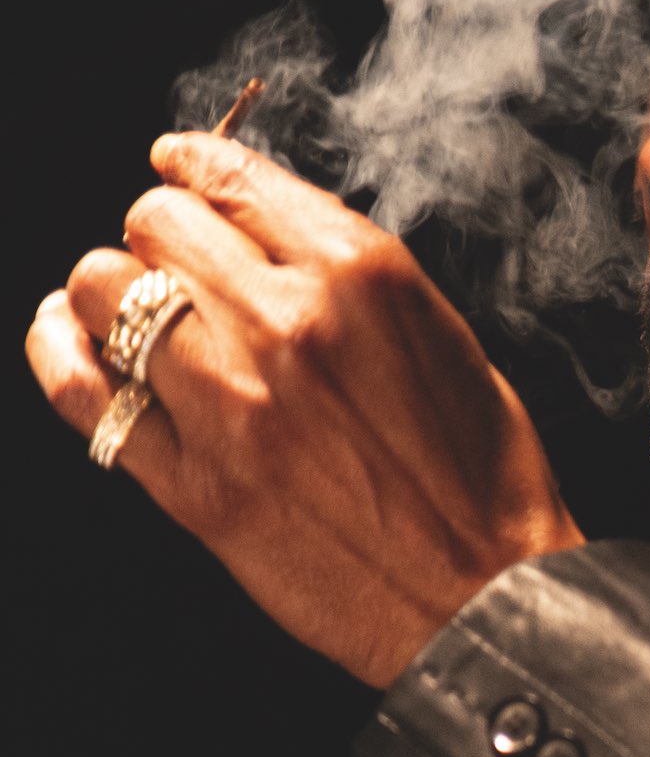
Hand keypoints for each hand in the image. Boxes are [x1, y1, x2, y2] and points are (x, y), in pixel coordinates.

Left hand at [26, 132, 584, 686]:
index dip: (194, 163)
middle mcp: (286, 322)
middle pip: (156, 222)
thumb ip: (355, 277)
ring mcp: (229, 402)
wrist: (483, 594)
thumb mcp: (445, 337)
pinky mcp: (191, 481)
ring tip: (140, 315)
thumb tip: (269, 230)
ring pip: (103, 289)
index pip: (233, 176)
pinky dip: (58, 352)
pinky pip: (81, 392)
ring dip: (115, 292)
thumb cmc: (483, 473)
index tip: (177, 164)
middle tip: (181, 262)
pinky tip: (66, 338)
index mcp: (362, 275)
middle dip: (163, 232)